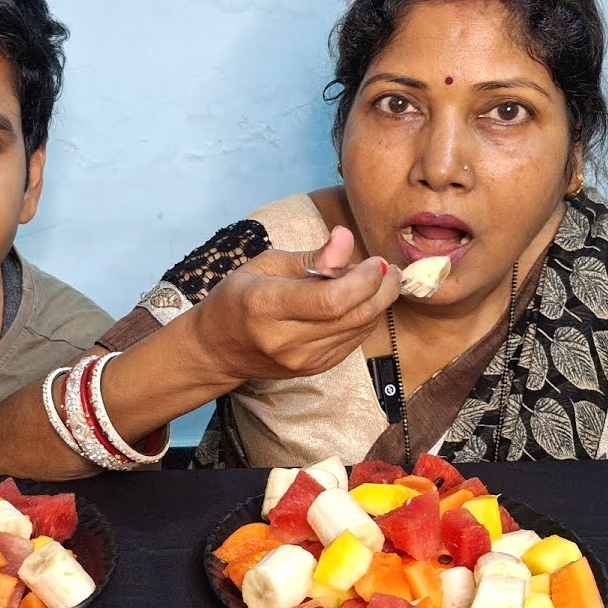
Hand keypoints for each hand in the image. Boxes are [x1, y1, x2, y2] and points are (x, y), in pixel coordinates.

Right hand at [190, 226, 399, 382]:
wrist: (217, 349)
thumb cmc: (237, 298)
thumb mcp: (265, 265)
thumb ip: (311, 257)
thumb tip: (346, 237)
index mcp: (267, 306)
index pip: (330, 299)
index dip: (364, 280)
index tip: (375, 261)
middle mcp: (285, 340)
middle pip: (353, 316)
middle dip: (382, 289)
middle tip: (390, 269)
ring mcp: (302, 360)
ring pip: (359, 330)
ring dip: (378, 303)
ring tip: (377, 281)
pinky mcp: (314, 370)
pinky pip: (353, 342)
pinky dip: (365, 319)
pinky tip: (361, 303)